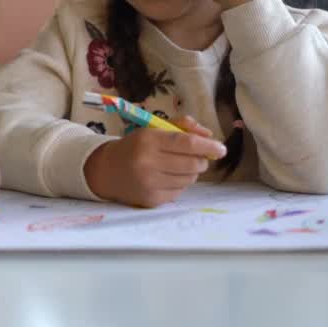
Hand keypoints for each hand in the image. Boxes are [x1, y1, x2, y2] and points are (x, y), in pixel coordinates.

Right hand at [83, 115, 225, 207]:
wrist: (105, 171)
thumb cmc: (134, 146)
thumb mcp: (153, 129)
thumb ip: (182, 126)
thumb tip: (208, 136)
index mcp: (148, 140)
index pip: (186, 144)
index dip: (208, 146)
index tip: (221, 149)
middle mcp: (148, 163)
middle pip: (193, 164)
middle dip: (202, 160)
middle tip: (198, 157)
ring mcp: (150, 184)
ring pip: (189, 179)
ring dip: (192, 172)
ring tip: (179, 166)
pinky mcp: (152, 200)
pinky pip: (180, 191)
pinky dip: (180, 184)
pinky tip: (168, 178)